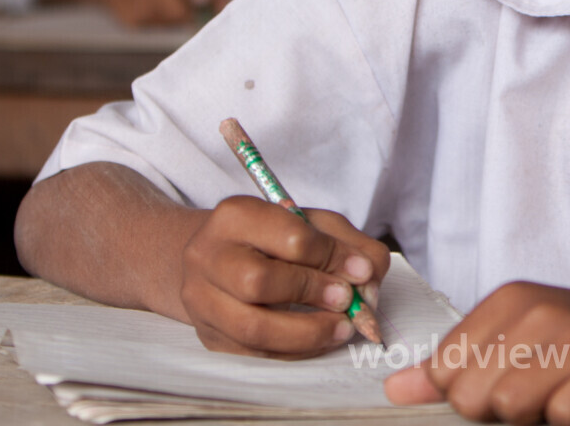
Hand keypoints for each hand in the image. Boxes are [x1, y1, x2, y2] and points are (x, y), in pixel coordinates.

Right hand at [179, 196, 388, 358]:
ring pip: (253, 328)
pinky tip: (319, 341)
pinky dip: (296, 352)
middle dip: (313, 293)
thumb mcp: (312, 223)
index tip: (361, 270)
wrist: (216, 258)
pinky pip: (254, 355)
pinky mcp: (209, 337)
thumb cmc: (272, 238)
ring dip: (309, 332)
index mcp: (236, 215)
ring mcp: (202, 301)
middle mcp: (208, 256)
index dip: (332, 257)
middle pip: (259, 282)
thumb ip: (348, 244)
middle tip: (347, 301)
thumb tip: (368, 276)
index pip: (289, 237)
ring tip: (341, 327)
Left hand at [385, 282, 569, 425]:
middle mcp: (540, 311)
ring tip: (567, 394)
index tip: (509, 381)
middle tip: (544, 391)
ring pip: (511, 409)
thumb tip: (396, 389)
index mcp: (510, 300)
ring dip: (539, 418)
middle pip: (474, 397)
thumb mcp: (521, 338)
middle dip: (502, 412)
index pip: (447, 371)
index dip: (471, 393)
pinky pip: (564, 418)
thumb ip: (458, 363)